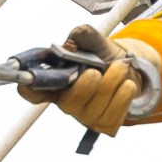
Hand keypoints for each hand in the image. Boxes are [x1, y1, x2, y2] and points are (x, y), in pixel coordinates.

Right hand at [15, 24, 143, 135]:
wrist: (132, 71)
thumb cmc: (105, 58)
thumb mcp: (96, 42)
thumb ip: (84, 36)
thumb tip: (72, 39)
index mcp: (56, 83)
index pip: (33, 92)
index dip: (29, 87)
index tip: (31, 78)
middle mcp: (67, 102)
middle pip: (68, 102)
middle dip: (85, 86)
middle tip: (96, 70)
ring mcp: (85, 116)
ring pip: (95, 108)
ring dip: (111, 84)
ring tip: (121, 68)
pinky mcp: (105, 124)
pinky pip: (114, 115)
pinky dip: (124, 96)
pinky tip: (127, 85)